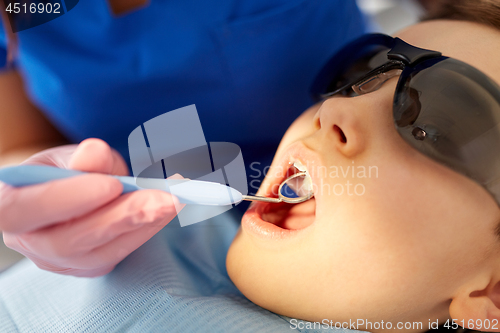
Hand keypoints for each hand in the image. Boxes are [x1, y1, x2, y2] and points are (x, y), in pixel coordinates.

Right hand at [0, 138, 182, 276]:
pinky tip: (168, 209)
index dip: (67, 200)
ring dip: (142, 226)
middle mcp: (29, 242)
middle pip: (70, 241)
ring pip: (99, 254)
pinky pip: (118, 254)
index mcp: (9, 207)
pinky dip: (146, 230)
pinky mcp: (87, 267)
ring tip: (174, 200)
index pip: (24, 210)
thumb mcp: (66, 155)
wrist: (65, 193)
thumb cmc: (62, 171)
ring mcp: (58, 262)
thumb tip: (94, 153)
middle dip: (122, 218)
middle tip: (164, 198)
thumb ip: (82, 158)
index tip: (111, 184)